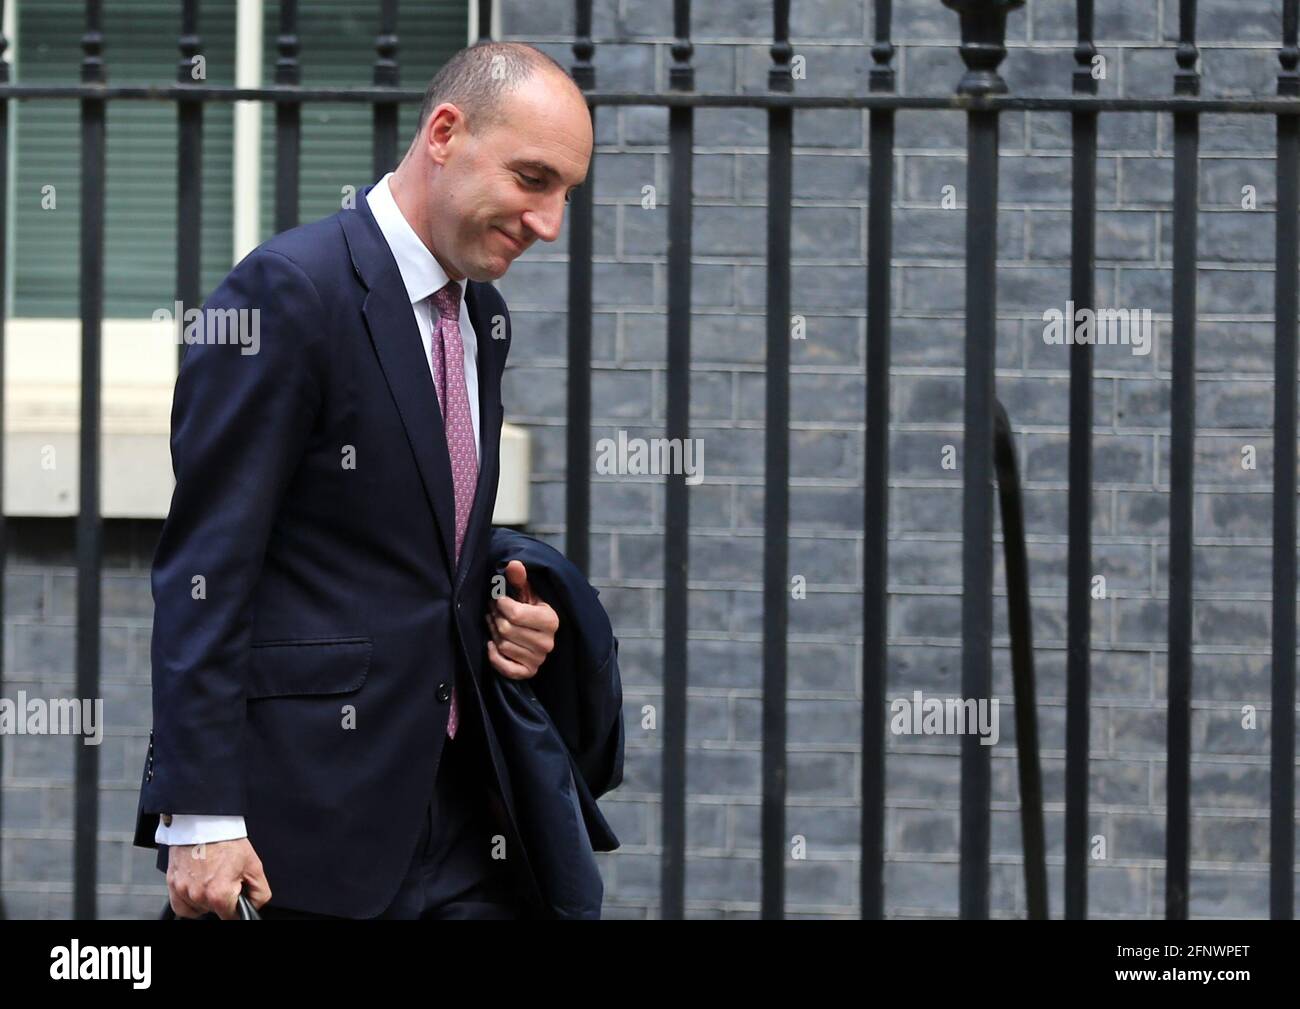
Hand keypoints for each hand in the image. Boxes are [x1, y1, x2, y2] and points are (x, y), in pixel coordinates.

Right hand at [166, 837, 270, 918]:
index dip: (237, 906)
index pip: (231, 917)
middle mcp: (198, 895)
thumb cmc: (227, 840)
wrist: (205, 822)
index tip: (237, 895)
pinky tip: (198, 887)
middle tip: (225, 878)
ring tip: (211, 878)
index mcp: (219, 894)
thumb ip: (259, 893)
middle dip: (221, 899)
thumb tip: (255, 906)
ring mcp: (182, 890)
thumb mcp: (254, 866)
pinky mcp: (172, 884)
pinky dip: (188, 901)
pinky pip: (180, 905)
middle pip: (213, 911)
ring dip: (204, 900)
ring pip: (197, 909)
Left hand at [485, 560, 557, 680]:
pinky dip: (494, 657)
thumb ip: (519, 579)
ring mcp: (539, 660)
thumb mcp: (527, 593)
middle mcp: (548, 643)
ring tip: (494, 624)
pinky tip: (493, 645)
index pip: (514, 614)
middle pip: (506, 630)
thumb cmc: (530, 610)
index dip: (500, 604)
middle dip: (495, 618)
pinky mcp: (529, 672)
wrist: (536, 634)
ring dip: (493, 633)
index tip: (499, 600)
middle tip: (493, 611)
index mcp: (551, 620)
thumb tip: (513, 564)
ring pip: (503, 646)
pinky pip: (505, 668)